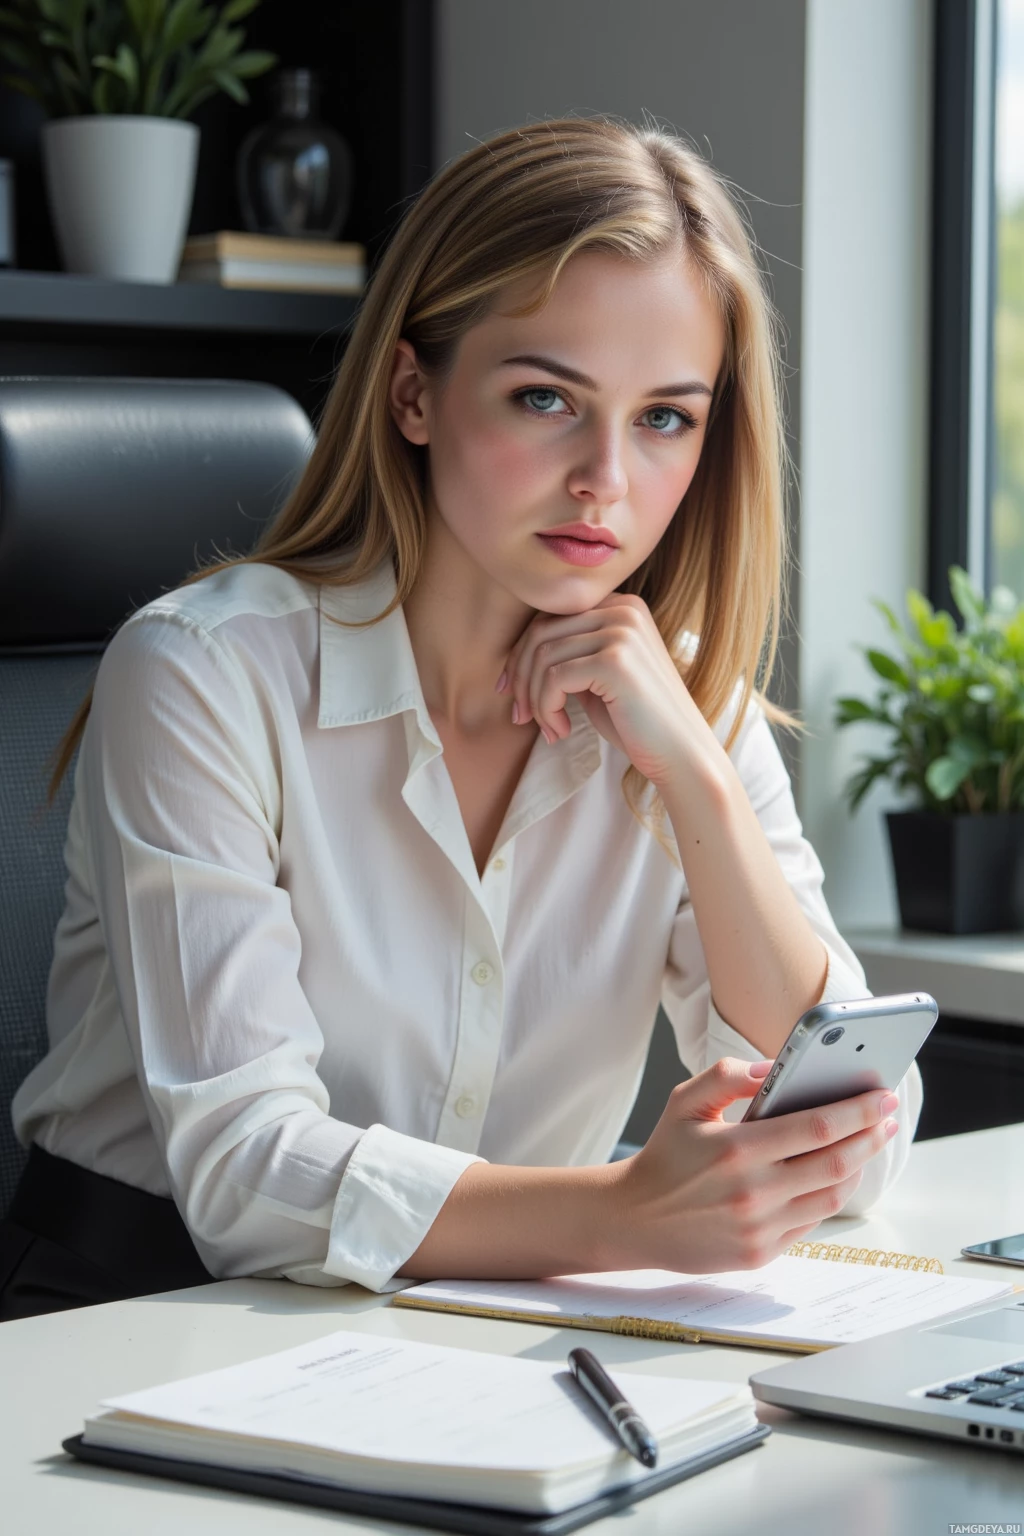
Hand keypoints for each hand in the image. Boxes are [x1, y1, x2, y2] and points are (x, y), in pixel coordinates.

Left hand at [496, 595, 716, 786]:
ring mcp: (621, 632)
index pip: (549, 617)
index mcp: (621, 607)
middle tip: (520, 717)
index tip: (510, 692)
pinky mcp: (615, 660)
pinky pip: (553, 679)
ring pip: (542, 657)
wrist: (682, 755)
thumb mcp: (597, 680)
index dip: (520, 655)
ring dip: (534, 700)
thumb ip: (568, 657)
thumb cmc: (637, 723)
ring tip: (548, 729)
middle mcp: (623, 610)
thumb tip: (515, 661)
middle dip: (521, 678)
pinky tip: (561, 731)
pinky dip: (546, 709)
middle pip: (540, 632)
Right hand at [604, 1057, 900, 1272]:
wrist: (635, 1219)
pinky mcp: (761, 1253)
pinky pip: (811, 1221)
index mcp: (736, 1149)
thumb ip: (728, 1076)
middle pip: (836, 1162)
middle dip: (870, 1136)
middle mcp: (752, 1192)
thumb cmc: (665, 1155)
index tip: (881, 1096)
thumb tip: (774, 1068)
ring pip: (831, 1195)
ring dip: (857, 1167)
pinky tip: (833, 1174)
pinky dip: (829, 1195)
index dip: (858, 1111)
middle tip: (886, 1117)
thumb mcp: (684, 1101)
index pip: (817, 1126)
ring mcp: (759, 1227)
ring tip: (866, 1143)